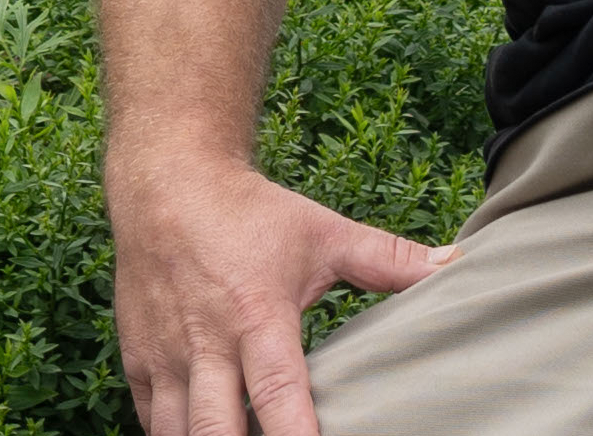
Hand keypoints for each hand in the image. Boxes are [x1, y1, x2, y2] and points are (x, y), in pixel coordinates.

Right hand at [107, 152, 453, 434]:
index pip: (280, 393)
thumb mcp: (323, 232)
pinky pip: (151, 424)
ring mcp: (166, 357)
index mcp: (258, 313)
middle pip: (217, 432)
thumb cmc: (251, 213)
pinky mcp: (138, 364)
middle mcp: (208, 342)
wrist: (168, 182)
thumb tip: (454, 263)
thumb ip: (386, 259)